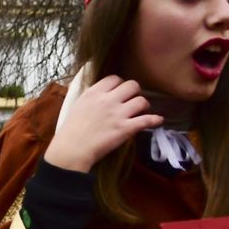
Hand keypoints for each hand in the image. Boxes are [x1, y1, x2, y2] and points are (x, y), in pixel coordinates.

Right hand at [43, 75, 163, 172]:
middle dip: (135, 92)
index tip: (120, 92)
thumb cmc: (70, 131)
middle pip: (132, 85)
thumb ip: (91, 98)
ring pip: (142, 101)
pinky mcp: (126, 128)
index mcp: (94, 93)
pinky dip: (155, 120)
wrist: (72, 149)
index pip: (114, 78)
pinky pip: (147, 120)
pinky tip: (158, 121)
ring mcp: (118, 114)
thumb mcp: (77, 106)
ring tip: (142, 112)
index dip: (120, 84)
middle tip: (132, 101)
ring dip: (144, 106)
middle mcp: (108, 100)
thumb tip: (101, 94)